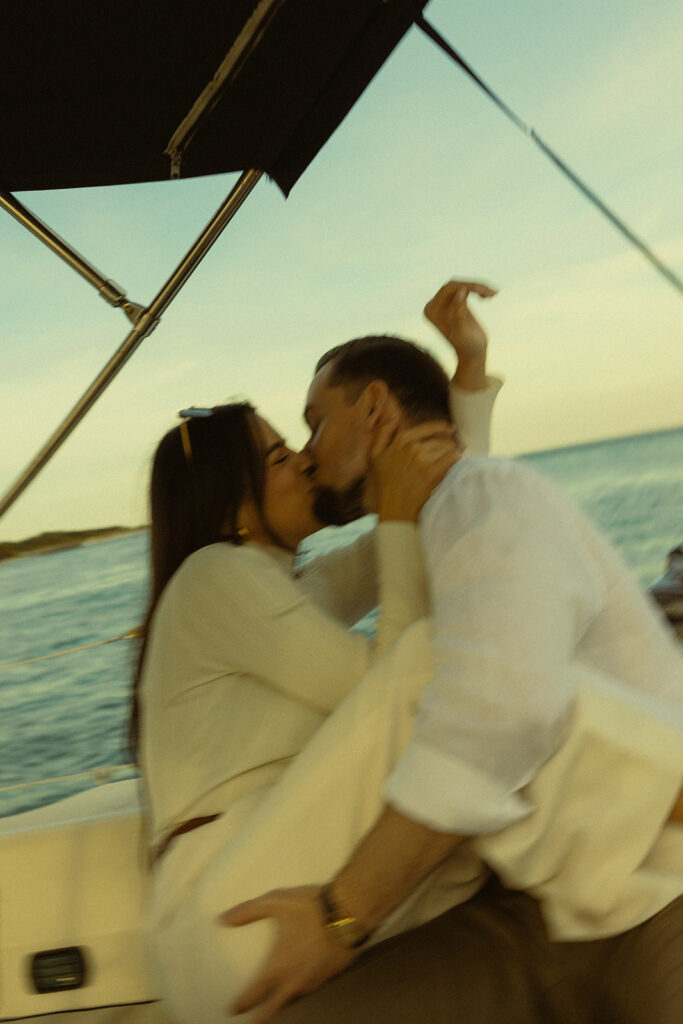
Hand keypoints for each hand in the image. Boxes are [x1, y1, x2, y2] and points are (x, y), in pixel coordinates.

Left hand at [219, 886, 356, 1021]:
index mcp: (278, 968)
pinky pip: (313, 988)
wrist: (350, 911)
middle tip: (254, 1022)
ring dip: (285, 1002)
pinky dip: (304, 990)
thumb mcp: (275, 902)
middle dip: (262, 1016)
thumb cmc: (309, 907)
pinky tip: (305, 983)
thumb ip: (247, 912)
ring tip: (278, 1001)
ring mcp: (315, 981)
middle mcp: (295, 981)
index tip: (232, 1010)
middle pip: (275, 1007)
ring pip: (296, 998)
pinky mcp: (332, 975)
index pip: (254, 994)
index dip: (241, 1004)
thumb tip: (222, 920)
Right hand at [370, 417, 459, 521]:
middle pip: (441, 439)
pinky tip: (455, 461)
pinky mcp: (432, 474)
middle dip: (448, 444)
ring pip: (447, 447)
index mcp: (401, 440)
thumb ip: (383, 434)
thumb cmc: (384, 482)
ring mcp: (422, 461)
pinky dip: (456, 459)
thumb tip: (393, 418)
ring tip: (454, 456)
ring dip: (453, 451)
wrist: (393, 505)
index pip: (429, 427)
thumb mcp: (374, 455)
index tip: (450, 430)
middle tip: (452, 448)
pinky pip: (452, 459)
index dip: (442, 427)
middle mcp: (412, 447)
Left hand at [424, 280, 496, 388]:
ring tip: (493, 294)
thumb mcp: (464, 332)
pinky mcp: (453, 303)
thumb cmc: (468, 347)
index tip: (484, 293)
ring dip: (478, 287)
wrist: (472, 355)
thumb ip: (459, 313)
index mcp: (432, 312)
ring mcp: (442, 304)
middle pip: (454, 285)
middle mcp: (433, 306)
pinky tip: (488, 297)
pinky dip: (477, 290)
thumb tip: (460, 292)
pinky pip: (464, 289)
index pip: (448, 290)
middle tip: (492, 293)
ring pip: (461, 285)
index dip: (467, 286)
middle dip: (474, 286)